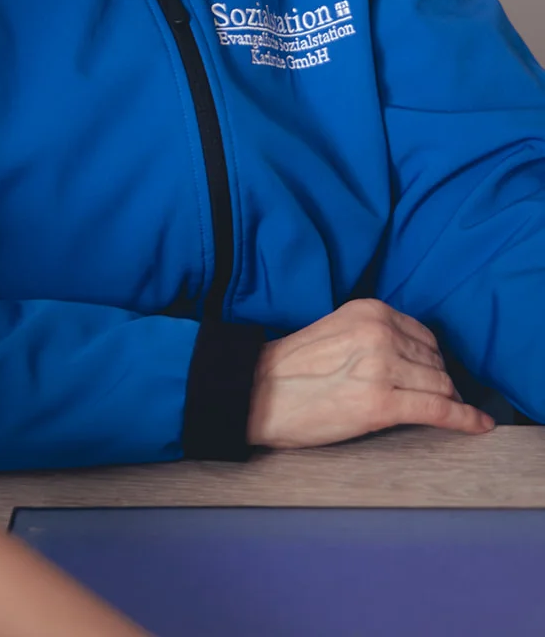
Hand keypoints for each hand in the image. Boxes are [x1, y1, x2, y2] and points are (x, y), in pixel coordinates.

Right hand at [246, 299, 494, 448]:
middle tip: (432, 401)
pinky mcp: (382, 402)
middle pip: (436, 362)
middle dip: (439, 384)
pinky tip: (478, 426)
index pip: (425, 337)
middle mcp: (380, 331)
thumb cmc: (293, 368)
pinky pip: (439, 409)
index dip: (432, 362)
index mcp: (369, 311)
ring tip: (448, 414)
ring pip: (441, 386)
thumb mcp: (339, 331)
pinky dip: (464, 419)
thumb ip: (376, 335)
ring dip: (447, 402)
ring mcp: (383, 366)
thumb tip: (418, 360)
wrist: (258, 392)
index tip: (434, 378)